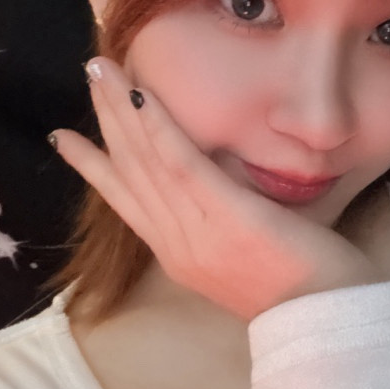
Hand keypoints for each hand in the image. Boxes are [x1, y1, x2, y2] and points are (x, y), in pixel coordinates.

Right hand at [52, 57, 382, 319]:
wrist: (324, 317)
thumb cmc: (294, 280)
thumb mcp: (238, 249)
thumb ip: (215, 216)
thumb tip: (212, 170)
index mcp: (178, 252)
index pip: (126, 200)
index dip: (94, 167)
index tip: (65, 139)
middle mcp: (176, 243)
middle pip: (130, 171)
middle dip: (105, 119)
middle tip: (90, 76)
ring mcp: (197, 233)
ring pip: (147, 161)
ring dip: (122, 110)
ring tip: (102, 71)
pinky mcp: (227, 218)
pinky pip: (183, 165)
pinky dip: (158, 128)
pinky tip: (142, 96)